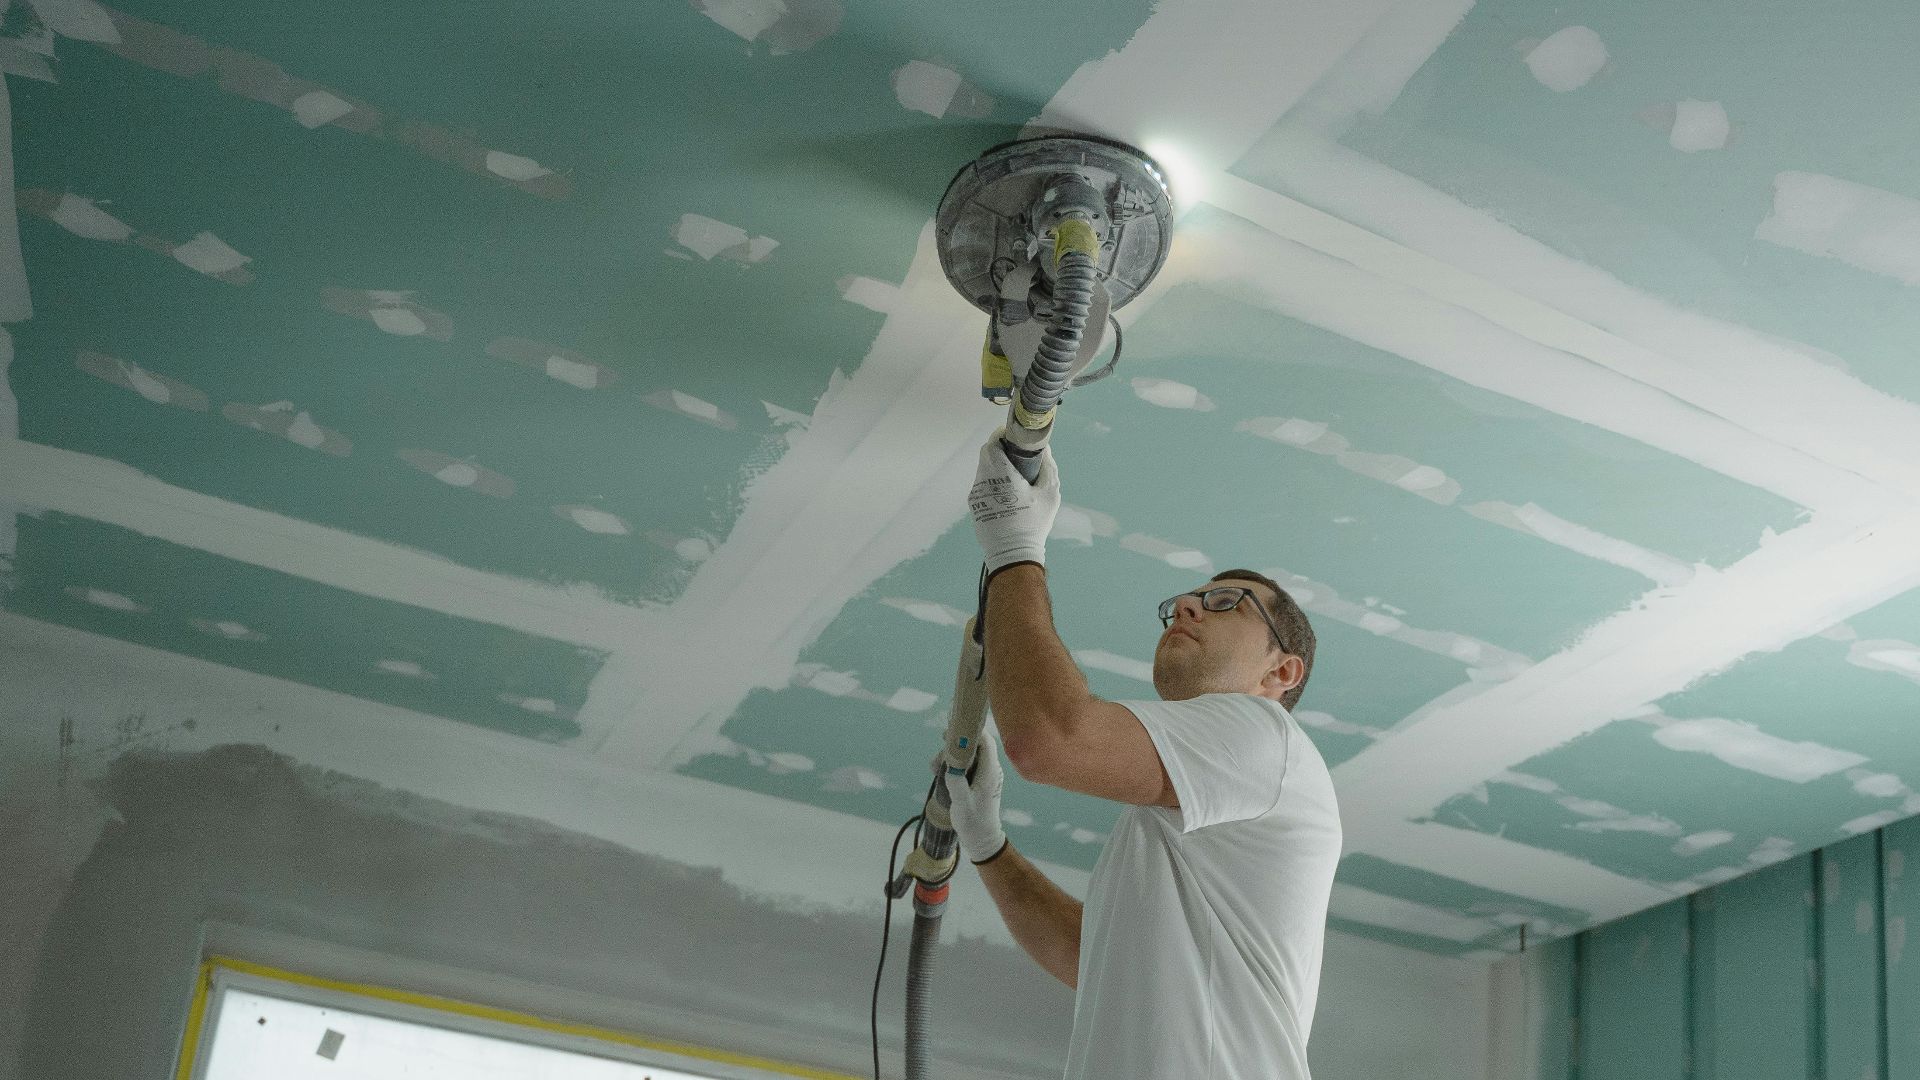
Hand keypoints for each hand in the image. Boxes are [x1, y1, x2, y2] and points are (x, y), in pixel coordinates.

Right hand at [942, 732, 1008, 863]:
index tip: (951, 732)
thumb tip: (949, 764)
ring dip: (950, 758)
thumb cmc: (974, 822)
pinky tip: (939, 774)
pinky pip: (965, 765)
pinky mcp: (978, 781)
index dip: (970, 732)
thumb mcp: (962, 804)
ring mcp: (984, 775)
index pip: (985, 742)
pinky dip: (952, 766)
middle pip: (973, 746)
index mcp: (990, 772)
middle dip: (953, 748)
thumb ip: (956, 782)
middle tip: (938, 760)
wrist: (982, 839)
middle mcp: (990, 770)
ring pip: (967, 755)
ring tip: (934, 769)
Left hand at [969, 429, 1060, 574]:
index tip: (1014, 435)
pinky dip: (993, 481)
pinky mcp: (975, 506)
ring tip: (1015, 474)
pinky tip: (1008, 492)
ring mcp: (976, 494)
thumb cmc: (1034, 524)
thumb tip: (1044, 449)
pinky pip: (983, 485)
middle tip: (1018, 453)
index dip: (1002, 435)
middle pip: (986, 455)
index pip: (993, 444)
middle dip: (1001, 449)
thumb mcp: (1050, 494)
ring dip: (997, 466)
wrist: (1013, 555)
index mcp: (1000, 475)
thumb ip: (1047, 467)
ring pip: (983, 469)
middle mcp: (983, 482)